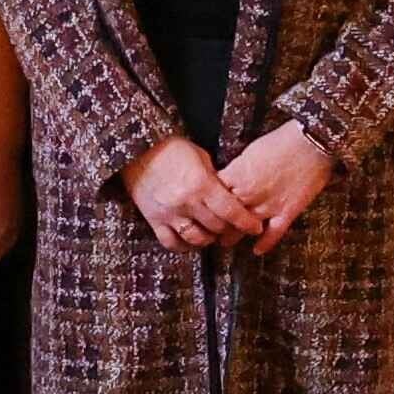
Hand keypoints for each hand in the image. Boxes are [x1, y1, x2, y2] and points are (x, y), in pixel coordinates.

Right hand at [122, 137, 266, 251]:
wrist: (138, 148)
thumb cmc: (172, 148)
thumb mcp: (200, 158)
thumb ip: (215, 180)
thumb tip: (229, 196)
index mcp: (202, 184)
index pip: (231, 211)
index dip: (246, 222)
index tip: (255, 227)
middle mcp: (187, 202)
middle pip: (216, 227)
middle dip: (229, 229)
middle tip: (234, 228)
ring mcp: (169, 213)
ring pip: (196, 239)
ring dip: (208, 239)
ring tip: (212, 234)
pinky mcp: (154, 219)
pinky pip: (171, 242)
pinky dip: (184, 246)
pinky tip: (191, 241)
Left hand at [212, 125, 336, 250]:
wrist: (311, 142)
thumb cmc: (282, 141)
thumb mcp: (250, 151)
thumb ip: (237, 169)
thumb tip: (229, 179)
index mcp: (237, 175)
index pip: (214, 196)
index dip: (209, 204)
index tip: (206, 209)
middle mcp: (249, 193)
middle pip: (225, 216)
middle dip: (217, 224)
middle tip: (211, 230)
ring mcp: (268, 205)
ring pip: (245, 228)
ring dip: (234, 237)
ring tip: (227, 242)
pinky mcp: (287, 212)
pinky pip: (273, 234)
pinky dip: (265, 243)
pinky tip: (258, 250)